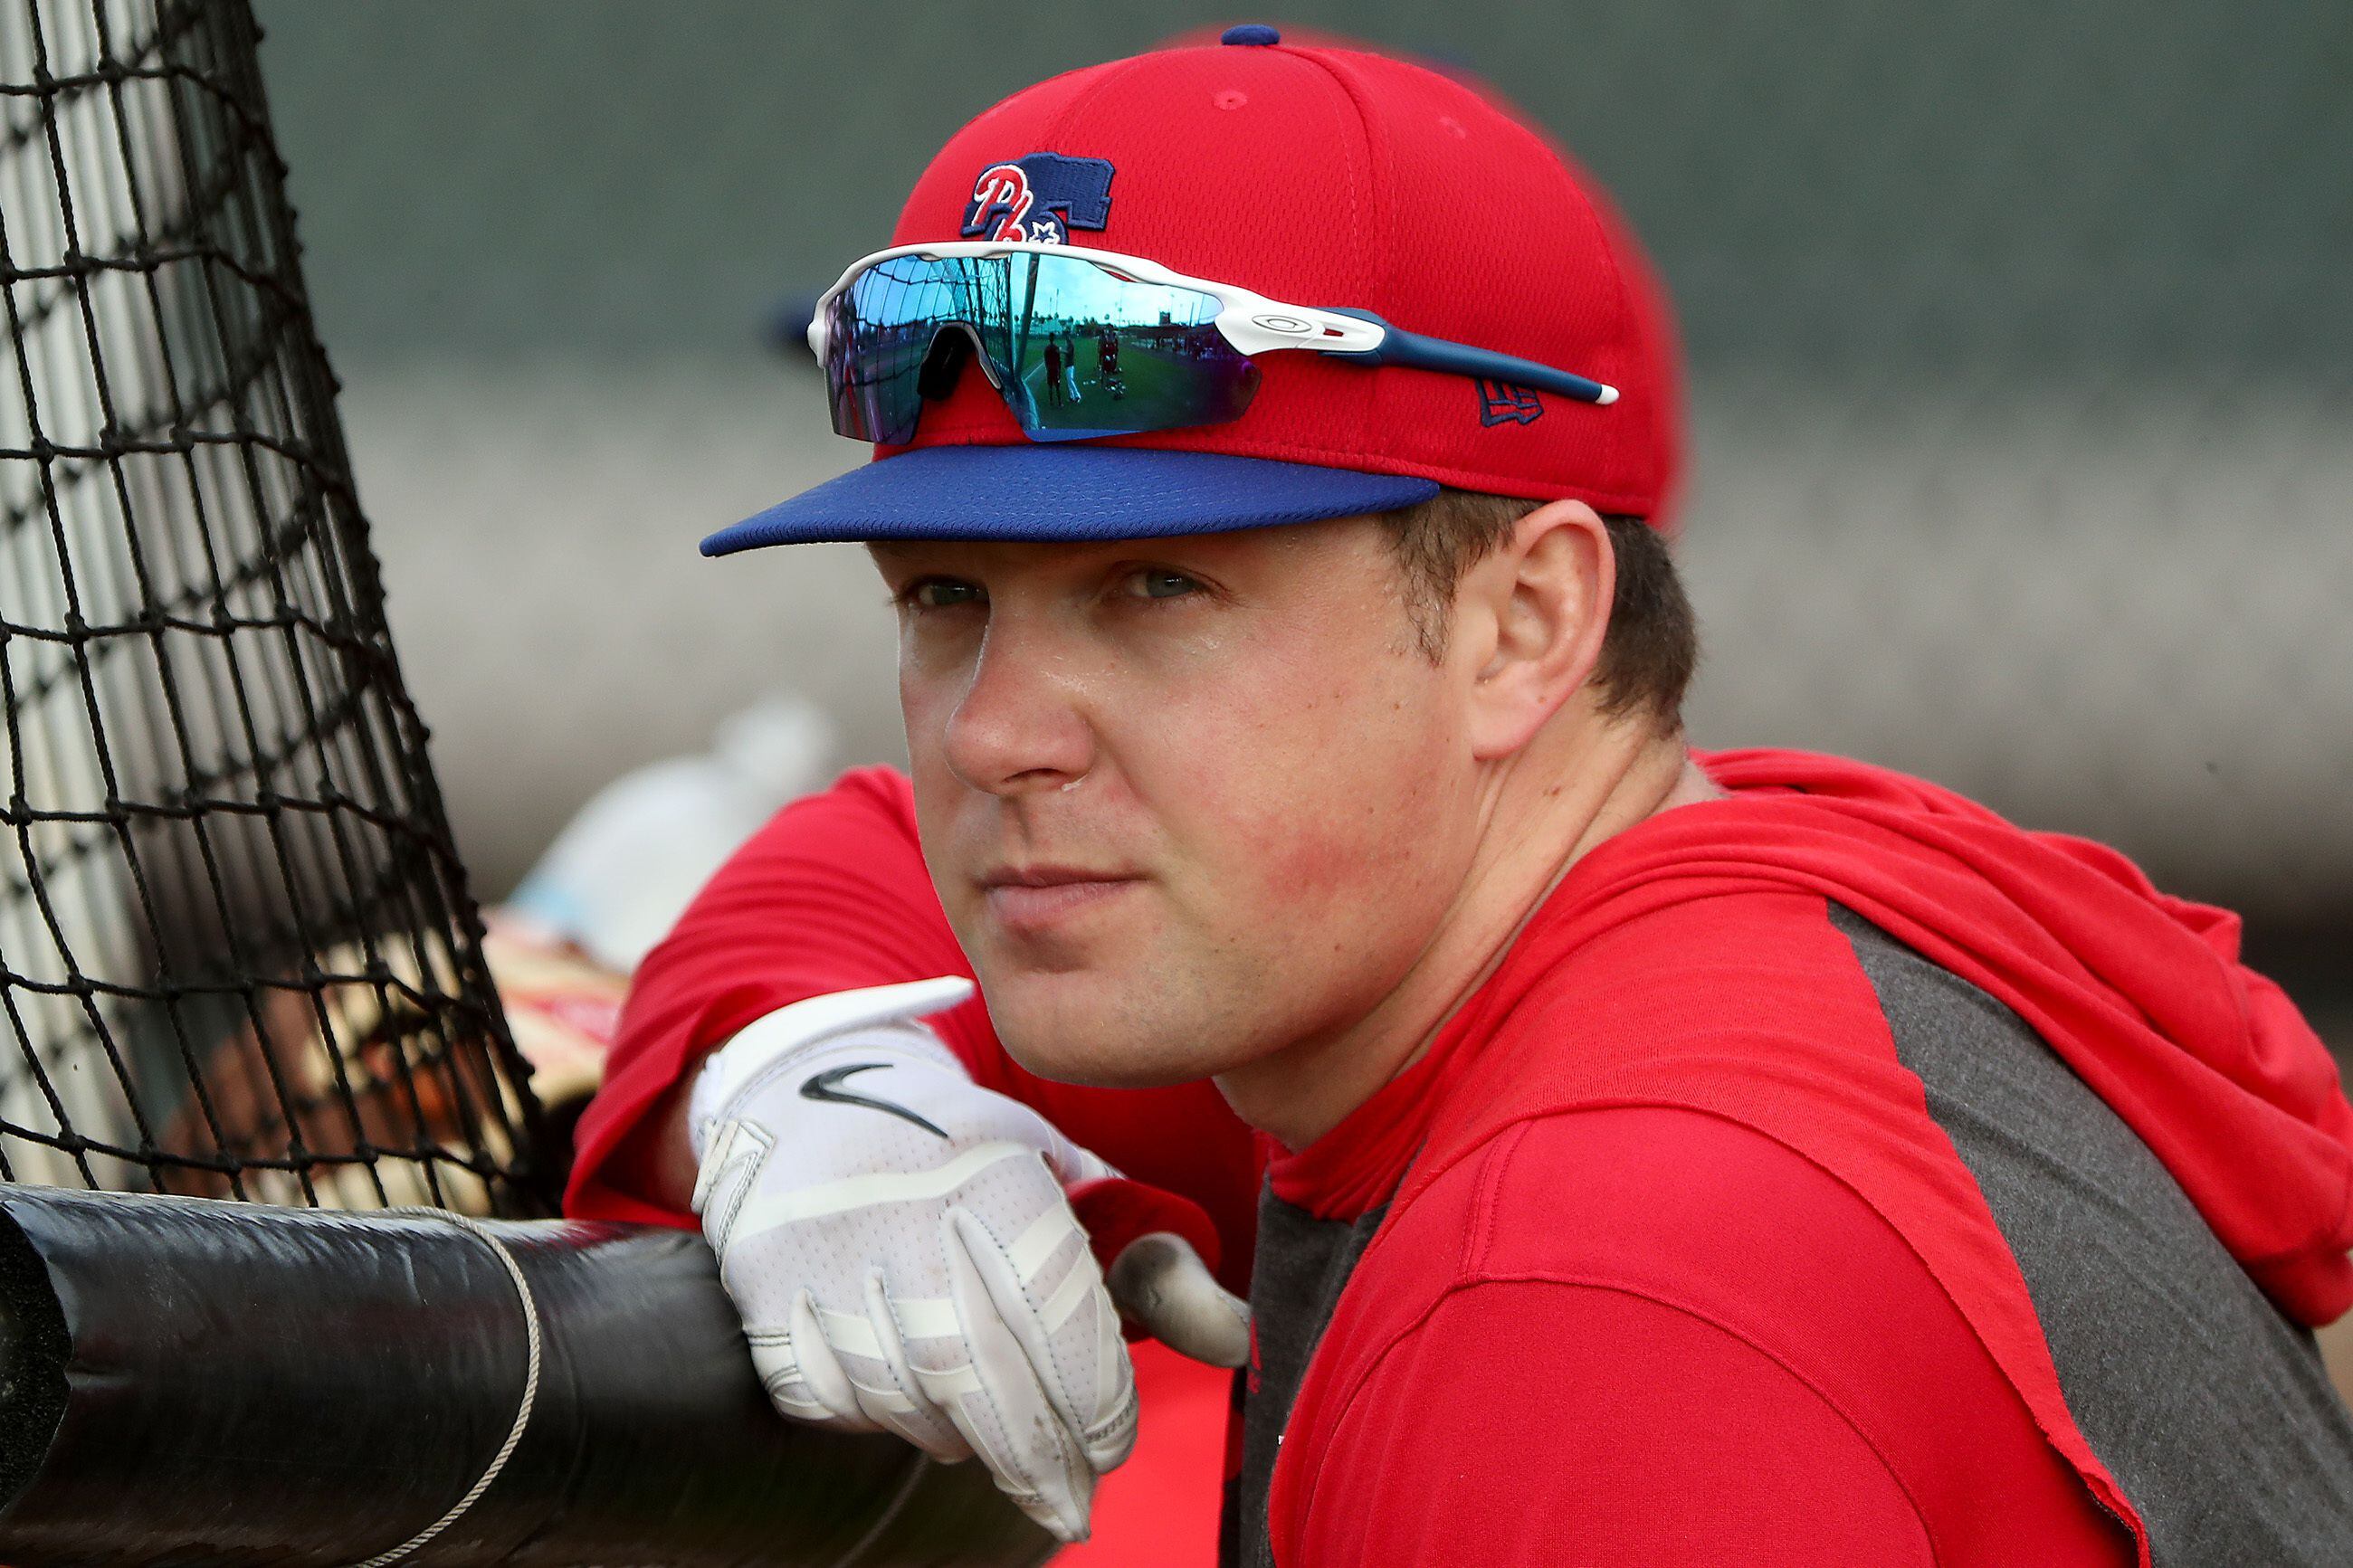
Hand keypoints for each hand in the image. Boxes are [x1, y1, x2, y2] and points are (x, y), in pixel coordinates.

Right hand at [688, 977, 1246, 1541]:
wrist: (804, 1103)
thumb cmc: (965, 1158)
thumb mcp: (1064, 1180)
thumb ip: (1151, 1261)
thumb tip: (1235, 1340)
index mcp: (993, 1176)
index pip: (1058, 1320)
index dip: (1096, 1403)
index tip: (1110, 1445)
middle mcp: (904, 1211)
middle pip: (981, 1379)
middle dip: (1039, 1459)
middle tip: (1071, 1505)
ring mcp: (824, 1255)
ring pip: (906, 1402)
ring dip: (961, 1438)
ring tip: (993, 1438)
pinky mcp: (766, 1292)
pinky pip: (831, 1398)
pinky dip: (876, 1414)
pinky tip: (910, 1398)